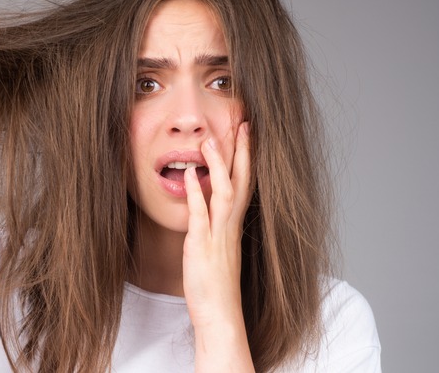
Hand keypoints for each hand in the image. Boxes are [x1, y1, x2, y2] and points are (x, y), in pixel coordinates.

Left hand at [183, 122, 254, 371]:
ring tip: (211, 140)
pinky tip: (191, 173)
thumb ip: (214, 229)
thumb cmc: (217, 287)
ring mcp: (218, 235)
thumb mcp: (218, 252)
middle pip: (243, 181)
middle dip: (243, 151)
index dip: (247, 159)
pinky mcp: (203, 246)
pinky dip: (197, 192)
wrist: (221, 316)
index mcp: (234, 227)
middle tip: (244, 123)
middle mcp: (230, 227)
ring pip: (226, 192)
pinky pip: (202, 214)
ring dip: (220, 164)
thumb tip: (207, 210)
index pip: (246, 185)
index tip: (247, 134)